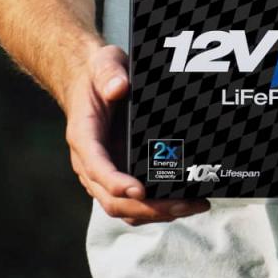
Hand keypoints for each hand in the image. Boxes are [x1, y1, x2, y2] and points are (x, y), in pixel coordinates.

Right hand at [63, 43, 209, 226]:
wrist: (94, 83)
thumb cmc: (99, 76)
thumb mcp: (103, 64)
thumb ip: (109, 73)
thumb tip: (120, 88)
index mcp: (84, 137)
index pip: (95, 166)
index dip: (115, 182)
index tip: (139, 189)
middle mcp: (92, 162)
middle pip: (112, 198)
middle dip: (147, 207)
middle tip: (182, 205)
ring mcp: (107, 172)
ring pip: (125, 207)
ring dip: (157, 214)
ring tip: (193, 206)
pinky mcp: (122, 175)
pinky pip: (136, 202)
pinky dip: (158, 208)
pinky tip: (186, 202)